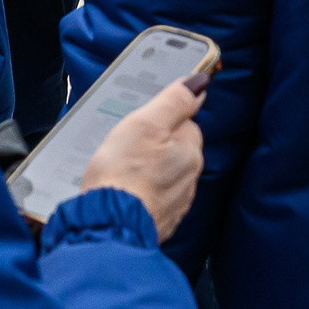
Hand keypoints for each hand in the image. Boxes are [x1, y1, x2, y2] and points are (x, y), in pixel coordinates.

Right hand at [81, 76, 205, 243]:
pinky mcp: (160, 221)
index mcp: (190, 151)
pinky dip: (142, 192)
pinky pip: (154, 198)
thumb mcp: (145, 123)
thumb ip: (174, 101)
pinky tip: (125, 191)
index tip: (141, 123)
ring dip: (149, 170)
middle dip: (156, 146)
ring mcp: (176, 203)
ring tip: (122, 170)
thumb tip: (200, 83)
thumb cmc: (124, 172)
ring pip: (165, 175)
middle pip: (176, 149)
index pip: (185, 123)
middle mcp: (190, 178)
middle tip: (127, 146)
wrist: (109, 225)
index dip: (161, 120)